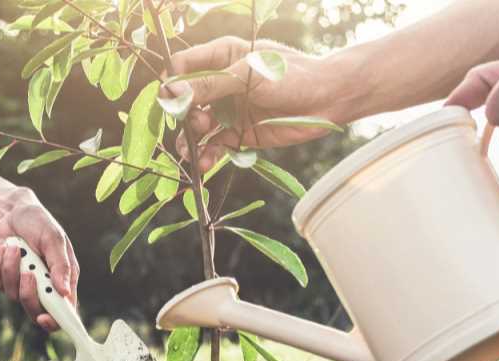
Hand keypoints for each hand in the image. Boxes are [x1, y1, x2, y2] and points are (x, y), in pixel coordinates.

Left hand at [0, 188, 79, 331]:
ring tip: (15, 247)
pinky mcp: (7, 278)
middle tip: (28, 273)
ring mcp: (25, 284)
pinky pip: (0, 283)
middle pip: (35, 310)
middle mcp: (46, 286)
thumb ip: (60, 265)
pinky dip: (0, 264)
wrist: (14, 212)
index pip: (64, 312)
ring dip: (12, 270)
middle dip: (28, 294)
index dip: (56, 322)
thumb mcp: (54, 239)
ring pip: (14, 295)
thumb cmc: (40, 223)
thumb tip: (65, 292)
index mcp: (65, 280)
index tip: (44, 318)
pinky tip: (7, 248)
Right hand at [167, 36, 348, 171]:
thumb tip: (171, 91)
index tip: (170, 98)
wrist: (328, 100)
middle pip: (186, 100)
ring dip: (190, 141)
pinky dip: (206, 156)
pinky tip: (204, 164)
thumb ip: (210, 84)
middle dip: (183, 115)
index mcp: (221, 57)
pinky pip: (214, 146)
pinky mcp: (239, 134)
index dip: (173, 81)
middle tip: (197, 123)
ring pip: (196, 127)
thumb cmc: (292, 76)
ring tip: (193, 152)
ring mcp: (229, 110)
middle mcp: (221, 83)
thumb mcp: (248, 76)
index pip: (184, 65)